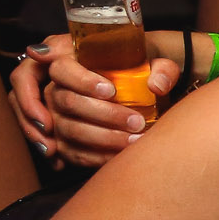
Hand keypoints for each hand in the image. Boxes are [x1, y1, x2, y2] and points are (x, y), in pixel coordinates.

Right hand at [10, 31, 182, 167]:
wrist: (140, 99)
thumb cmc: (142, 77)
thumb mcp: (156, 66)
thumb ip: (162, 69)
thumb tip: (156, 85)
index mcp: (71, 63)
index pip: (62, 68)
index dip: (82, 80)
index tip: (111, 91)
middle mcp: (57, 90)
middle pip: (67, 101)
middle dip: (103, 114)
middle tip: (137, 122)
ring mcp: (56, 117)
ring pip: (69, 129)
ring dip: (103, 138)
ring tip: (134, 141)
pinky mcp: (63, 142)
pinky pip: (72, 152)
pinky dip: (97, 156)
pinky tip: (121, 155)